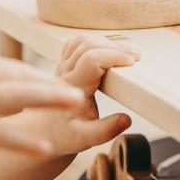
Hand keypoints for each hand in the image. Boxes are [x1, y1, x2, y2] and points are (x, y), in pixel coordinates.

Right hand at [0, 58, 86, 162]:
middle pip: (19, 78)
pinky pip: (0, 136)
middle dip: (51, 81)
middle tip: (81, 83)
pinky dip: (24, 141)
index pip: (7, 69)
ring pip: (17, 99)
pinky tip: (45, 147)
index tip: (55, 78)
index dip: (33, 74)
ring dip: (48, 98)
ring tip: (76, 102)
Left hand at [40, 35, 140, 155]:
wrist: (44, 131)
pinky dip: (95, 41)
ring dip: (106, 42)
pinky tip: (108, 49)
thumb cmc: (62, 134)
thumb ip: (105, 130)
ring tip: (125, 53)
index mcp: (72, 88)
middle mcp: (65, 72)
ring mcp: (63, 65)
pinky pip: (77, 43)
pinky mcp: (65, 63)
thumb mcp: (84, 139)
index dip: (113, 56)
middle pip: (88, 44)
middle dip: (115, 47)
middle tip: (135, 57)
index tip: (132, 62)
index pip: (91, 59)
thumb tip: (126, 119)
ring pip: (82, 40)